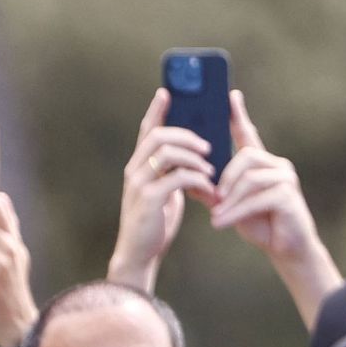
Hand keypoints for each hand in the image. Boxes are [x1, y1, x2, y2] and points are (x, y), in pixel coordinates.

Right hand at [108, 89, 216, 290]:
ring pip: (167, 153)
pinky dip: (196, 178)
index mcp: (138, 165)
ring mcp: (139, 184)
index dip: (156, 110)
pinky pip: (176, 177)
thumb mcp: (166, 191)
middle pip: (159, 135)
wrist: (141, 255)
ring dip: (195, 157)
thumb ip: (175, 172)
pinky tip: (207, 187)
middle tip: (208, 145)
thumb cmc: (156, 222)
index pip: (146, 130)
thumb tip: (199, 154)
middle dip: (187, 135)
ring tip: (211, 168)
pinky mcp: (149, 200)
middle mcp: (134, 170)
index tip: (166, 91)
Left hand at [210, 90, 319, 260]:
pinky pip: (256, 198)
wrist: (286, 248)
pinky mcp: (288, 196)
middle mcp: (276, 164)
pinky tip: (220, 222)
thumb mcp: (232, 204)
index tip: (231, 95)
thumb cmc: (260, 223)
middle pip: (246, 156)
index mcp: (262, 163)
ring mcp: (285, 178)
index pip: (248, 133)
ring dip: (229, 199)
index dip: (238, 115)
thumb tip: (194, 180)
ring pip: (250, 178)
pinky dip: (235, 212)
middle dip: (225, 177)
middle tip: (212, 197)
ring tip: (215, 214)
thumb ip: (217, 190)